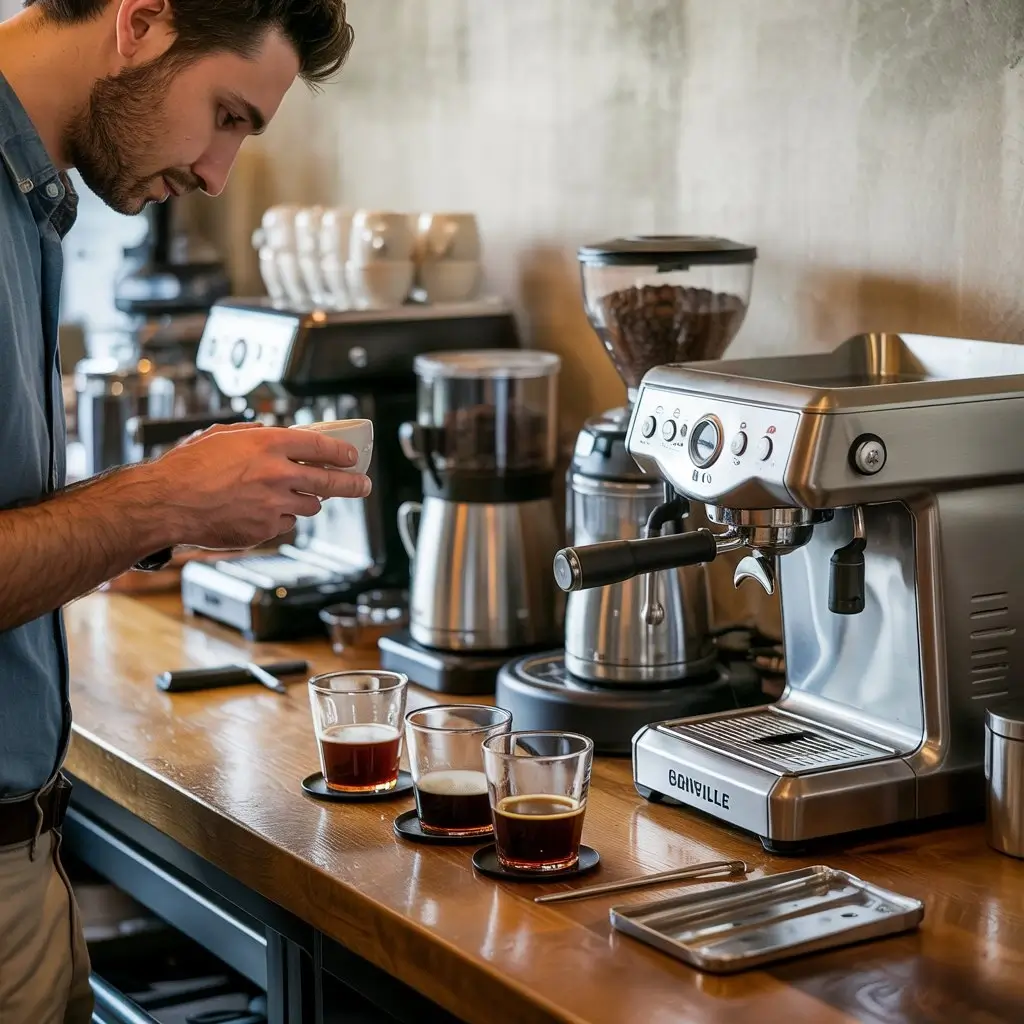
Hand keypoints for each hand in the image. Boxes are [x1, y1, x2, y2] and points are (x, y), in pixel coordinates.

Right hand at [139, 422, 371, 549]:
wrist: (167, 502)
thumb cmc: (189, 467)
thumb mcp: (224, 436)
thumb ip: (256, 435)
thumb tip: (278, 436)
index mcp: (269, 444)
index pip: (321, 447)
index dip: (342, 453)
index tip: (352, 457)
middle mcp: (277, 474)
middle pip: (331, 482)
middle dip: (353, 484)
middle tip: (363, 485)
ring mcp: (274, 504)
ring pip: (310, 506)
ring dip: (308, 500)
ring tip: (290, 495)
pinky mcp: (265, 529)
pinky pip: (286, 523)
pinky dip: (281, 518)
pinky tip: (260, 510)